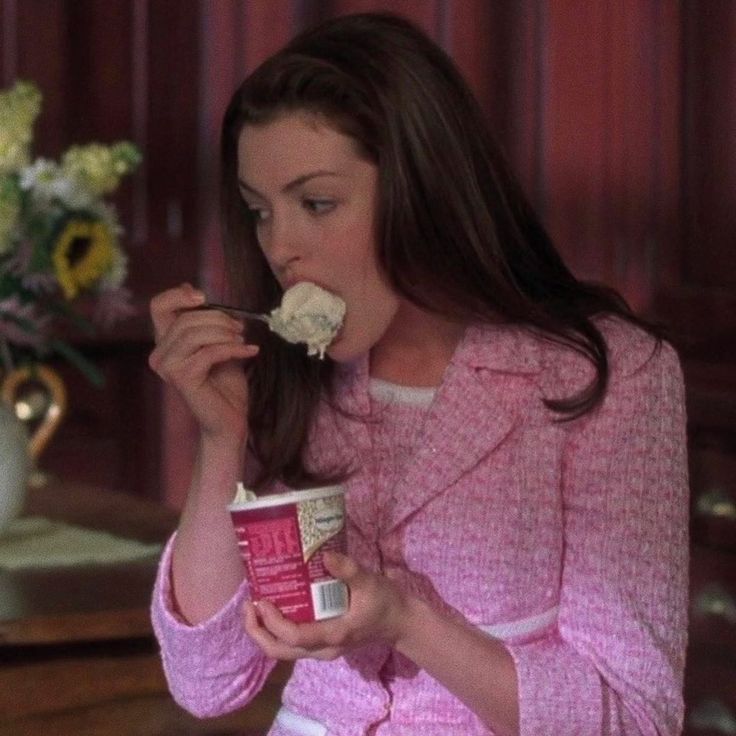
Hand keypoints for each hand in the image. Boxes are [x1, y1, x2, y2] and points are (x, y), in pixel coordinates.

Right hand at [148, 283, 258, 444]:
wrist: (230, 419)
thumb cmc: (225, 384)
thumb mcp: (217, 344)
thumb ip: (207, 323)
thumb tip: (197, 292)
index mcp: (165, 343)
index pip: (158, 307)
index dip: (178, 295)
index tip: (203, 296)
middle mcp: (160, 355)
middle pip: (185, 318)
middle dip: (218, 318)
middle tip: (240, 328)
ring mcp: (168, 367)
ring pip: (195, 333)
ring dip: (225, 333)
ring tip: (243, 341)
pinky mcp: (182, 378)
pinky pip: (209, 352)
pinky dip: (233, 349)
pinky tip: (250, 351)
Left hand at [243, 552, 410, 660]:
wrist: (401, 623)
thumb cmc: (385, 602)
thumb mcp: (370, 582)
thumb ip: (349, 570)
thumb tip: (325, 555)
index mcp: (333, 635)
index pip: (295, 637)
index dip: (273, 622)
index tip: (262, 601)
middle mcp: (323, 649)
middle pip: (280, 651)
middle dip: (258, 632)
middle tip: (248, 605)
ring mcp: (322, 649)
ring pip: (284, 650)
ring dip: (264, 632)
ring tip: (254, 607)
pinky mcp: (322, 643)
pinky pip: (292, 643)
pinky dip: (277, 629)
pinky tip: (275, 607)